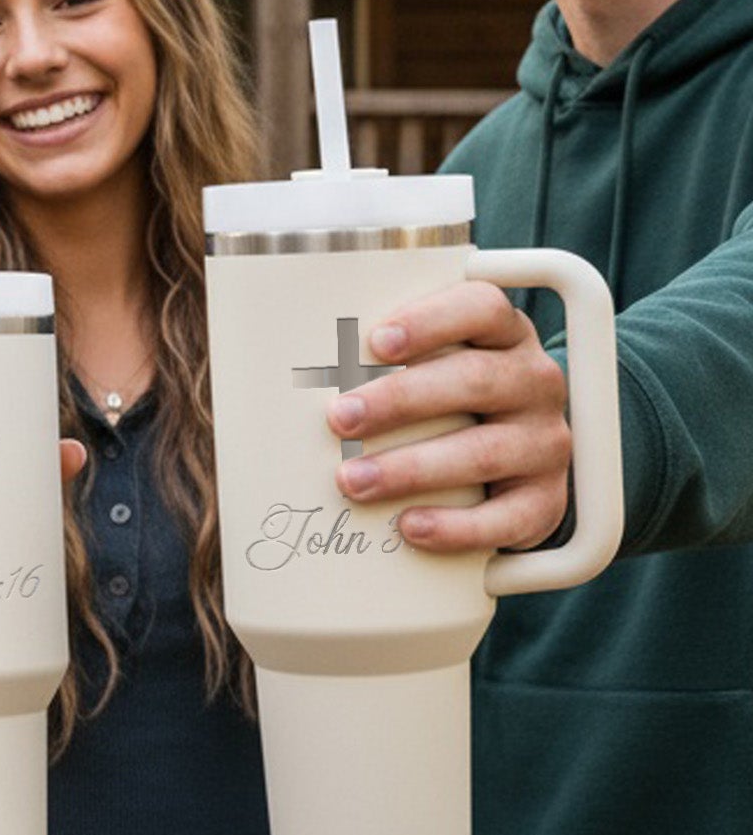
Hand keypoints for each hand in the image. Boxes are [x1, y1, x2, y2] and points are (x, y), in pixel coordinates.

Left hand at [327, 281, 570, 553]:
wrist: (506, 468)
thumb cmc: (442, 403)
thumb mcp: (422, 368)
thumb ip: (377, 359)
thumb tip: (289, 370)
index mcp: (503, 334)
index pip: (482, 308)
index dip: (431, 321)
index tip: (375, 341)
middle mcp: (535, 381)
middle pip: (476, 379)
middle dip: (401, 399)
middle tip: (339, 419)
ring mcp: (545, 441)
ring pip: (484, 451)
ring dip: (412, 467)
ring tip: (353, 481)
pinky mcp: (545, 499)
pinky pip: (508, 517)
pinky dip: (456, 526)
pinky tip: (409, 526)